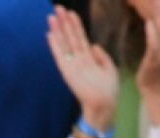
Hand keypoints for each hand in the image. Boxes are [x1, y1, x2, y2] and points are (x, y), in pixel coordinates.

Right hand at [47, 4, 117, 130]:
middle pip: (70, 37)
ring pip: (64, 43)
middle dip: (64, 22)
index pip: (80, 37)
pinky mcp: (67, 71)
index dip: (75, 24)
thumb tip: (94, 44)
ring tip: (51, 16)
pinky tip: (50, 34)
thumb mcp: (109, 68)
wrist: (104, 104)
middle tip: (57, 8)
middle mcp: (78, 59)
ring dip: (57, 29)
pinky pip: (60, 55)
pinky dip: (55, 45)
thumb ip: (102, 55)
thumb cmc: (108, 90)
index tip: (70, 12)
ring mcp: (72, 65)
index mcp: (88, 58)